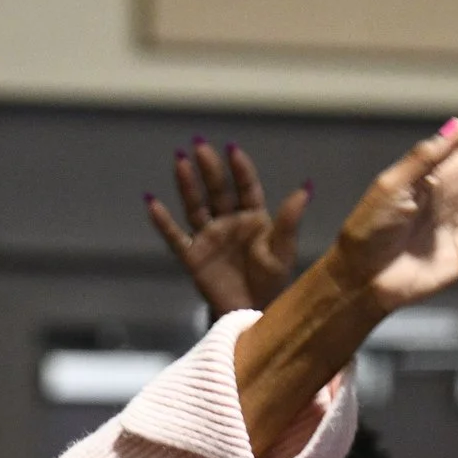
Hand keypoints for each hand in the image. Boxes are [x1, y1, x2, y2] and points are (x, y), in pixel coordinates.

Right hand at [145, 137, 311, 314]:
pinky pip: (175, 237)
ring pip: (195, 206)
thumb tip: (305, 187)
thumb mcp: (283, 251)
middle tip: (199, 144)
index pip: (246, 187)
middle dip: (209, 168)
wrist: (251, 312)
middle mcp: (229, 222)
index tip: (232, 149)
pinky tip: (152, 202)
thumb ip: (289, 221)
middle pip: (217, 191)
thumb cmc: (271, 282)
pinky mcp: (193, 256)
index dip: (240, 169)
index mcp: (254, 218)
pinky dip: (163, 221)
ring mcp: (209, 237)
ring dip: (187, 185)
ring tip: (180, 160)